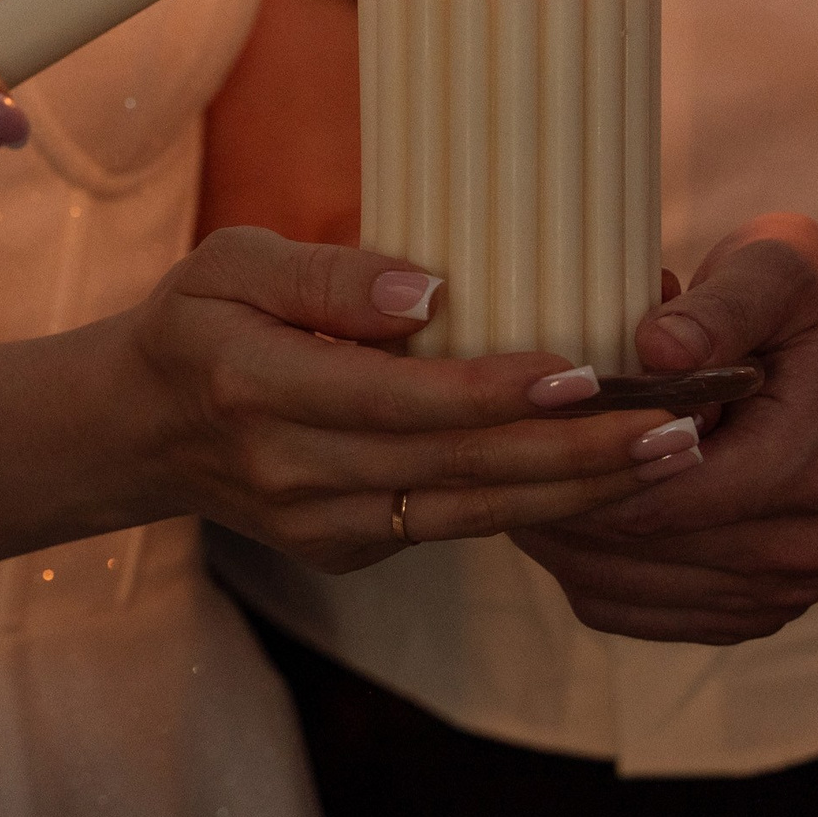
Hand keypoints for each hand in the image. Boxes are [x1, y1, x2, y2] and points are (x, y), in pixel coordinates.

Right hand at [110, 228, 673, 573]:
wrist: (139, 431)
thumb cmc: (197, 323)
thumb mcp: (231, 264)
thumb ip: (327, 275)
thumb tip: (430, 291)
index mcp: (260, 388)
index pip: (401, 400)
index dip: (496, 392)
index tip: (584, 370)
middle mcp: (295, 472)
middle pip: (459, 470)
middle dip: (579, 453)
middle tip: (678, 426)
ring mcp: (324, 527)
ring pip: (473, 514)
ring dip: (581, 490)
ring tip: (672, 458)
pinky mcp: (350, 552)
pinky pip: (455, 527)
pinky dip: (536, 504)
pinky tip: (609, 475)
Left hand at [512, 214, 817, 644]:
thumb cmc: (814, 298)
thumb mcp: (777, 267)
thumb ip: (720, 308)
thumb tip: (658, 349)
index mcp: (808, 468)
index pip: (654, 498)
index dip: (572, 464)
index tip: (515, 421)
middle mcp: (801, 549)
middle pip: (629, 549)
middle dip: (554, 496)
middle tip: (495, 445)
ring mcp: (780, 589)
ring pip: (618, 590)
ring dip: (559, 538)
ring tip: (519, 470)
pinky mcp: (752, 608)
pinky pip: (634, 610)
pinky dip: (585, 568)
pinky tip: (561, 509)